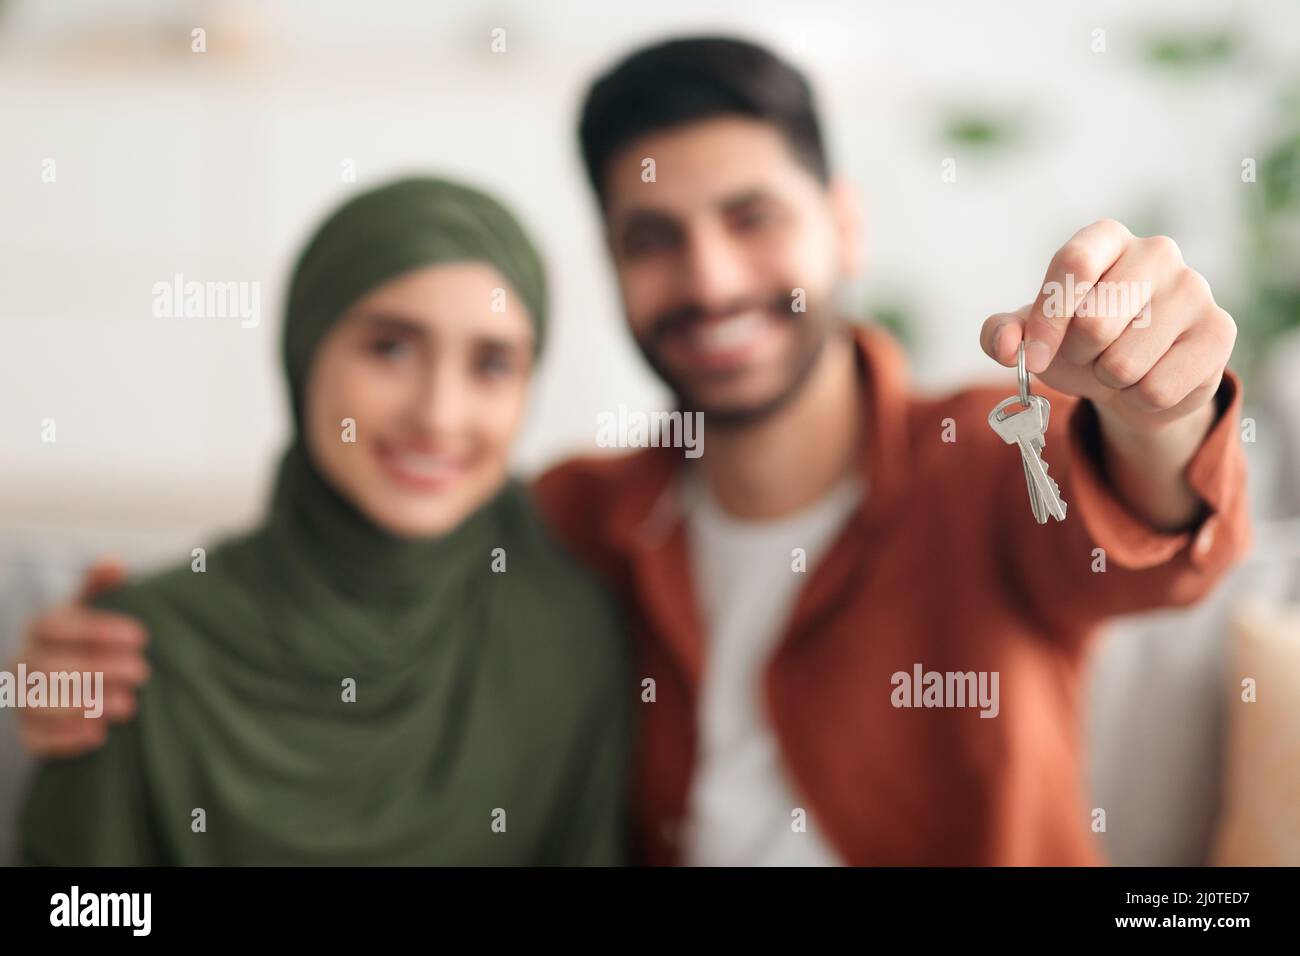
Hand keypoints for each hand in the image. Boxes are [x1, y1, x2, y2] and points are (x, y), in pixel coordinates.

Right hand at [8, 558, 148, 757]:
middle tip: (143, 672)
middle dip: (98, 669)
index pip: (58, 624)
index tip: (141, 637)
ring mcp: (20, 696)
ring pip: (39, 702)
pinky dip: (65, 738)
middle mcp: (23, 660)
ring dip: (84, 704)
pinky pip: (35, 738)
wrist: (63, 679)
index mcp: (40, 627)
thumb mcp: (91, 607)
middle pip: (50, 666)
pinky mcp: (26, 731)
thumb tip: (114, 562)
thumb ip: (100, 584)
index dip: (97, 630)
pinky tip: (98, 735)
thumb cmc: (85, 637)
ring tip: (129, 706)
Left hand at [979, 219, 1235, 436]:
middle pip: (1095, 321)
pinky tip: (1147, 380)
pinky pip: (1157, 388)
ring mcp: (1195, 289)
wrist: (1131, 378)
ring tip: (1119, 365)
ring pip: (1124, 363)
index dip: (1047, 318)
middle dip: (1077, 355)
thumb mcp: (1031, 336)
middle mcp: (1157, 252)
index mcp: (1105, 239)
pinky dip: (1138, 399)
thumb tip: (1006, 348)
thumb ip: (1001, 334)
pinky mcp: (1220, 332)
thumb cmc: (1077, 344)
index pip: (1073, 263)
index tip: (1032, 356)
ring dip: (1109, 379)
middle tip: (1086, 354)